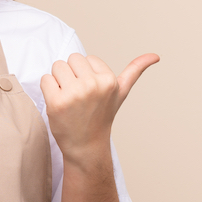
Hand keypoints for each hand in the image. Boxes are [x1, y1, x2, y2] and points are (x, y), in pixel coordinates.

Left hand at [40, 52, 158, 157]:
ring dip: (58, 81)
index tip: (91, 92)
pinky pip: (45, 79)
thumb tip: (156, 55)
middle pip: (70, 59)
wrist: (86, 146)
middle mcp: (93, 85)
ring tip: (69, 99)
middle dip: (71, 74)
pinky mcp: (56, 102)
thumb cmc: (102, 116)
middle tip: (78, 96)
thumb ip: (135, 71)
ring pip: (57, 66)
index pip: (86, 58)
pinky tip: (59, 104)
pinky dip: (48, 90)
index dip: (86, 74)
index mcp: (109, 80)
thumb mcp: (121, 93)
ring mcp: (74, 94)